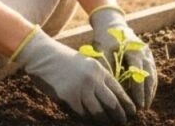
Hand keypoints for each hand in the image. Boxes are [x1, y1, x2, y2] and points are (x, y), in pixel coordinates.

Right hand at [15, 28, 135, 124]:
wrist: (42, 55)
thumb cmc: (64, 60)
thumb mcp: (86, 63)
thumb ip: (98, 78)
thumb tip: (111, 98)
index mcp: (99, 70)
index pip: (119, 91)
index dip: (127, 104)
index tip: (132, 113)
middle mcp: (92, 79)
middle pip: (112, 104)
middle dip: (120, 116)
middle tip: (123, 123)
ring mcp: (80, 89)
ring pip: (98, 113)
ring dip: (105, 122)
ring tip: (109, 125)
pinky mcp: (68, 97)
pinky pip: (82, 115)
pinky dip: (88, 121)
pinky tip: (92, 123)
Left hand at [90, 7, 156, 109]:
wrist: (112, 24)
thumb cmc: (105, 39)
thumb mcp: (104, 51)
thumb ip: (109, 68)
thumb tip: (113, 88)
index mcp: (133, 49)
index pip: (138, 73)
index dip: (139, 90)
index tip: (137, 103)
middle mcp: (144, 51)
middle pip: (149, 76)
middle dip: (146, 93)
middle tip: (143, 108)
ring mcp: (148, 53)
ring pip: (153, 74)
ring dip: (150, 90)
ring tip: (146, 104)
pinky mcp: (148, 55)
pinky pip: (152, 71)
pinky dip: (151, 84)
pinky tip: (147, 95)